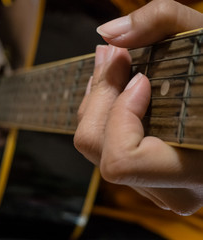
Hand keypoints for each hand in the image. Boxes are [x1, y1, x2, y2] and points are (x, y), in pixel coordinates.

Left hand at [74, 0, 202, 214]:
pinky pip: (105, 147)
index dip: (120, 118)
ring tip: (110, 68)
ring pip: (96, 150)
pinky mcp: (145, 175)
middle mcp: (170, 188)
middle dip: (99, 98)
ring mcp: (154, 185)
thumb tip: (107, 34)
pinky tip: (116, 90)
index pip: (121, 161)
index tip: (141, 79)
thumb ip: (160, 22)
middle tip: (111, 56)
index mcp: (192, 169)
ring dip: (97, 104)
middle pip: (98, 151)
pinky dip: (103, 115)